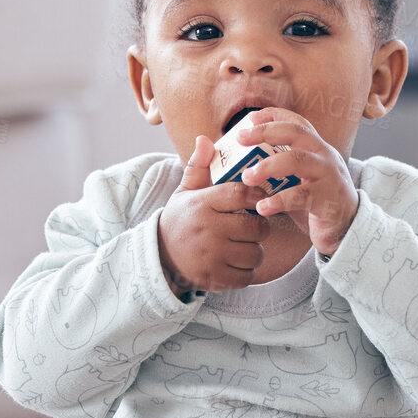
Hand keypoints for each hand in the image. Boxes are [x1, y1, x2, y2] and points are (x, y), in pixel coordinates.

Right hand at [155, 135, 272, 296]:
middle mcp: (208, 229)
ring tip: (244, 246)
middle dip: (260, 228)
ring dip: (254, 251)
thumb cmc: (180, 219)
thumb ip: (199, 167)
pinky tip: (235, 263)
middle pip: (256, 227)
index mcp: (202, 204)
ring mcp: (211, 256)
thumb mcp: (185, 192)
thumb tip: (205, 139)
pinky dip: (246, 272)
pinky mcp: (214, 277)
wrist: (157, 256)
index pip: (240, 193)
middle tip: (253, 227)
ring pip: (255, 254)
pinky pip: (247, 276)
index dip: (256, 195)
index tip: (258, 199)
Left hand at [237, 109, 358, 256]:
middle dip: (265, 132)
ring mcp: (329, 176)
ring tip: (246, 177)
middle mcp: (325, 157)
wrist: (350, 229)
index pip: (297, 123)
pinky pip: (300, 196)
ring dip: (267, 166)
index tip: (250, 118)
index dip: (274, 115)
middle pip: (296, 133)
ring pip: (297, 160)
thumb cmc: (319, 202)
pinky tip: (262, 208)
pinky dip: (278, 201)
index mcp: (318, 149)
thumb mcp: (303, 179)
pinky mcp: (328, 199)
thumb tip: (243, 166)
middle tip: (240, 139)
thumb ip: (281, 170)